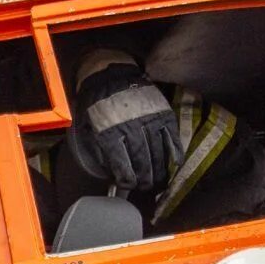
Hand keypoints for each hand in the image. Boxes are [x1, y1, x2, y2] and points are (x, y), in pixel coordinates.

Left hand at [68, 55, 180, 191]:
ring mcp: (149, 120)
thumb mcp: (88, 127)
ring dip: (159, 170)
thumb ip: (98, 150)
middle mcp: (131, 128)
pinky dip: (175, 152)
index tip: (128, 186)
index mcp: (109, 132)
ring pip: (158, 152)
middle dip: (144, 179)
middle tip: (146, 187)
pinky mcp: (163, 113)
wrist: (110, 75)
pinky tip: (176, 163)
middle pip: (142, 161)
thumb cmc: (97, 105)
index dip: (126, 179)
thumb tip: (110, 172)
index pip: (121, 164)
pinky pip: (172, 137)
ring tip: (158, 181)